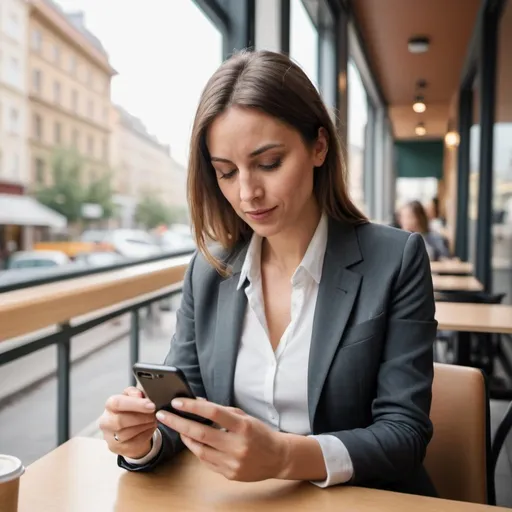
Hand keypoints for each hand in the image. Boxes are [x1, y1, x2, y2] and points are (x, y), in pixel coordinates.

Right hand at [99, 387, 156, 458]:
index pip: (117, 403)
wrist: (130, 427)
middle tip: (154, 414)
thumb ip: (135, 392)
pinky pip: (133, 443)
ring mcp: (109, 437)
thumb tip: (139, 395)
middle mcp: (105, 421)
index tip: (151, 405)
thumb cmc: (132, 408)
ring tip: (153, 420)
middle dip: (141, 417)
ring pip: (127, 434)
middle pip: (120, 421)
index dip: (135, 404)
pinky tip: (150, 428)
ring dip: (144, 426)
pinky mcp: (116, 448)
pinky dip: (145, 435)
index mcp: (110, 405)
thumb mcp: (134, 396)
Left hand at [156, 398, 288, 481]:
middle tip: (164, 415)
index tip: (177, 402)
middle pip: (201, 433)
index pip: (214, 413)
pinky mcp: (229, 474)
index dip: (193, 407)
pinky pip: (206, 461)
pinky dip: (197, 449)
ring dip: (184, 437)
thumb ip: (222, 411)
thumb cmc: (260, 433)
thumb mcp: (245, 417)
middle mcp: (237, 446)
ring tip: (176, 427)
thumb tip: (198, 402)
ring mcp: (232, 462)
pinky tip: (191, 440)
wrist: (277, 457)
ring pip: (200, 449)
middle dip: (178, 423)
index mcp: (243, 427)